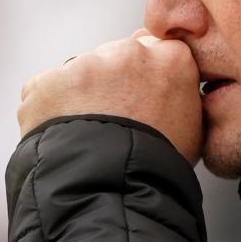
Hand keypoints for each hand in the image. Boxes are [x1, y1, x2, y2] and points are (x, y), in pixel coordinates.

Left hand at [18, 31, 203, 163]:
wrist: (113, 192)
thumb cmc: (157, 167)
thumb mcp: (194, 127)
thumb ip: (182, 92)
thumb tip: (170, 87)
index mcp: (170, 58)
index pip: (155, 49)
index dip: (146, 75)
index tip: (141, 96)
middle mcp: (128, 52)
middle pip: (116, 56)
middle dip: (112, 82)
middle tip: (115, 120)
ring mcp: (85, 65)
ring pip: (80, 73)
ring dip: (81, 95)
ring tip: (89, 134)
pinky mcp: (48, 81)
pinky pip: (47, 90)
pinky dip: (51, 109)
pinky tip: (66, 135)